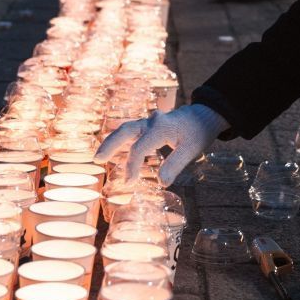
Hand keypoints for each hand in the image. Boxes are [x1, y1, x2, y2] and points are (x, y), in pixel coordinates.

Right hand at [94, 104, 229, 185]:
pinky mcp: (147, 125)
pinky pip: (131, 131)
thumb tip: (161, 183)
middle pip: (125, 131)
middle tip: (97, 159)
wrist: (202, 116)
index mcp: (161, 127)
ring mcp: (148, 122)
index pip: (139, 147)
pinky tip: (113, 151)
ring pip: (125, 129)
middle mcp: (151, 122)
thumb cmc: (197, 132)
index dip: (132, 165)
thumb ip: (175, 165)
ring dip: (111, 141)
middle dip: (110, 144)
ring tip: (99, 156)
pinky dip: (120, 140)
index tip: (129, 182)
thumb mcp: (191, 150)